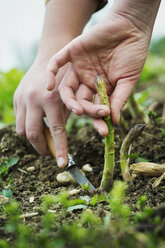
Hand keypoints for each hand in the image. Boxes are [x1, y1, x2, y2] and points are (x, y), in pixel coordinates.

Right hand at [14, 61, 69, 167]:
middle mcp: (34, 99)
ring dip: (33, 139)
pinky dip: (27, 127)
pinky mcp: (16, 98)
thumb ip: (65, 119)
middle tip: (51, 153)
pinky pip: (18, 120)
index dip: (59, 149)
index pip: (56, 131)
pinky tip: (37, 125)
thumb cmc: (66, 79)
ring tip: (44, 139)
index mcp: (52, 99)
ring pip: (22, 131)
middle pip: (33, 135)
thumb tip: (59, 143)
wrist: (50, 57)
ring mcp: (22, 98)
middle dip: (42, 148)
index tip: (62, 164)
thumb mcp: (70, 98)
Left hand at [46, 11, 152, 134]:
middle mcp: (86, 80)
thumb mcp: (127, 80)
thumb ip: (119, 99)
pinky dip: (50, 74)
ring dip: (69, 101)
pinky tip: (47, 87)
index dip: (98, 120)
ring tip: (77, 110)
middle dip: (88, 111)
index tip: (104, 131)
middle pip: (80, 101)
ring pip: (66, 88)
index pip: (94, 107)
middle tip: (99, 115)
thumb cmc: (132, 54)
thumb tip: (113, 122)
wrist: (130, 27)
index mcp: (99, 88)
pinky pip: (56, 63)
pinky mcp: (71, 52)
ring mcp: (78, 67)